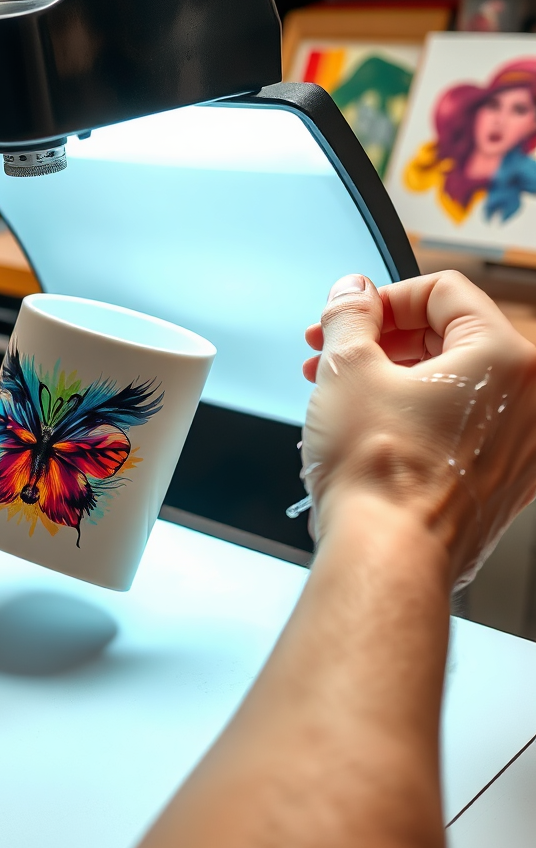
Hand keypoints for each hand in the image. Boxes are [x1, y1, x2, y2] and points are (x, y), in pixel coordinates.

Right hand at [302, 270, 535, 586]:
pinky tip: (368, 430)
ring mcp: (519, 446)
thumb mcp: (347, 369)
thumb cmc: (378, 474)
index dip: (381, 299)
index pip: (442, 292)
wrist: (387, 555)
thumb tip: (352, 293)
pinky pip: (458, 427)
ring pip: (451, 384)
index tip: (347, 317)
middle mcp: (528, 399)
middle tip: (332, 354)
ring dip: (391, 378)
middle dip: (381, 341)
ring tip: (340, 394)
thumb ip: (350, 315)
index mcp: (507, 357)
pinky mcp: (501, 482)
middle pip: (449, 337)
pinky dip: (415, 418)